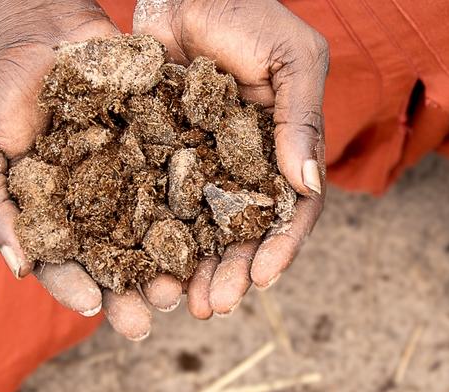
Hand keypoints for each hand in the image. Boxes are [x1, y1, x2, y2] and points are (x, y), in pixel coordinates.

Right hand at [0, 0, 183, 339]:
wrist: (43, 30)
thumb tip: (20, 268)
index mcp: (54, 220)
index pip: (65, 266)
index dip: (77, 288)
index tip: (94, 306)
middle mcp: (98, 208)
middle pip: (120, 262)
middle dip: (135, 292)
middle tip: (154, 313)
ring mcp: (134, 179)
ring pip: (158, 232)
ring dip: (171, 264)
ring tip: (182, 285)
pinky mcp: (165, 146)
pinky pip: (184, 181)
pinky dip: (197, 209)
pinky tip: (210, 233)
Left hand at [134, 0, 328, 317]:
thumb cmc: (247, 12)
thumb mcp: (291, 58)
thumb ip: (300, 119)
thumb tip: (309, 185)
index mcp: (285, 149)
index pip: (291, 211)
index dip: (280, 247)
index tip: (261, 277)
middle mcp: (244, 166)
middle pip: (242, 234)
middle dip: (230, 273)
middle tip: (212, 306)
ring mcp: (200, 163)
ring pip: (198, 230)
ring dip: (193, 269)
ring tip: (178, 300)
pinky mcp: (157, 155)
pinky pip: (156, 203)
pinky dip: (152, 237)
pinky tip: (139, 265)